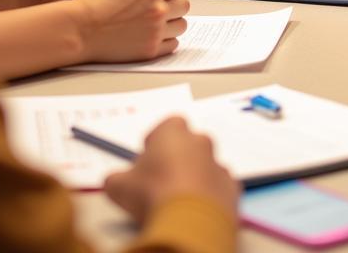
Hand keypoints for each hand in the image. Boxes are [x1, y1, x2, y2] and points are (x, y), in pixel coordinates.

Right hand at [73, 0, 189, 63]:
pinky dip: (165, 40)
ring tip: (154, 23)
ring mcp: (155, 32)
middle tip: (160, 8)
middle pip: (184, 5)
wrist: (78, 31)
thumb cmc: (94, 5)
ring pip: (181, 25)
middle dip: (173, 4)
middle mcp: (157, 10)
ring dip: (172, 23)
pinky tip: (150, 36)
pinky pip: (172, 44)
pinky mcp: (151, 50)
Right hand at [104, 117, 238, 222]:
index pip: (167, 126)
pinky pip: (218, 188)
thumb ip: (117, 178)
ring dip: (195, 177)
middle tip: (162, 181)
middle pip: (188, 144)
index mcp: (174, 132)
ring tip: (178, 201)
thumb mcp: (118, 186)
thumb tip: (116, 182)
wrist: (187, 222)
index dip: (157, 142)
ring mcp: (219, 164)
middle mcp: (200, 141)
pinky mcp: (232, 187)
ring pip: (205, 166)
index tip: (149, 159)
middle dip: (178, 158)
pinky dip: (209, 197)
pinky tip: (195, 211)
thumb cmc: (150, 193)